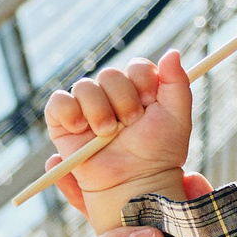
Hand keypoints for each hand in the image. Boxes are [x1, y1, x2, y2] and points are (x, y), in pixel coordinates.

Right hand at [44, 48, 194, 212]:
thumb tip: (173, 51)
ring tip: (108, 134)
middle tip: (130, 124)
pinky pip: (58, 102)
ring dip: (99, 110)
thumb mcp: (177, 118)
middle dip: (123, 100)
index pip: (135, 67)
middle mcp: (112, 97)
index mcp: (138, 92)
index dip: (142, 81)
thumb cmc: (159, 155)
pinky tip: (81, 129)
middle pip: (110, 74)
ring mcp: (87, 109)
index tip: (149, 102)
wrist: (135, 184)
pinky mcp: (64, 124)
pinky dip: (69, 111)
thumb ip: (177, 83)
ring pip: (84, 86)